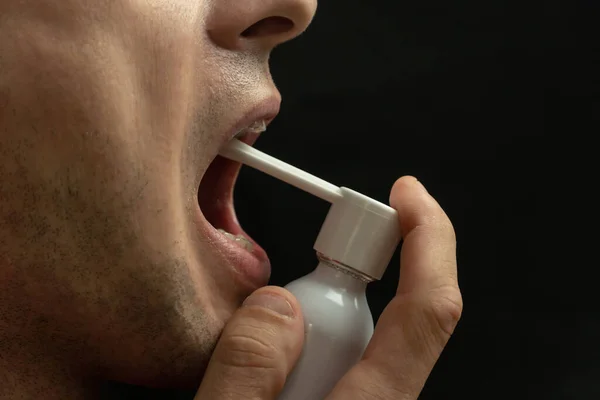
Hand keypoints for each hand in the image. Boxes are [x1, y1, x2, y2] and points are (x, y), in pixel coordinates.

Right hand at [194, 176, 461, 398]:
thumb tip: (276, 303)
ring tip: (258, 353)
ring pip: (364, 337)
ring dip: (317, 315)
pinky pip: (346, 358)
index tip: (407, 193)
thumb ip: (247, 370)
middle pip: (399, 315)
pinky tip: (269, 366)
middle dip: (350, 271)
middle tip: (297, 272)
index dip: (428, 237)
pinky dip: (311, 338)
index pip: (428, 306)